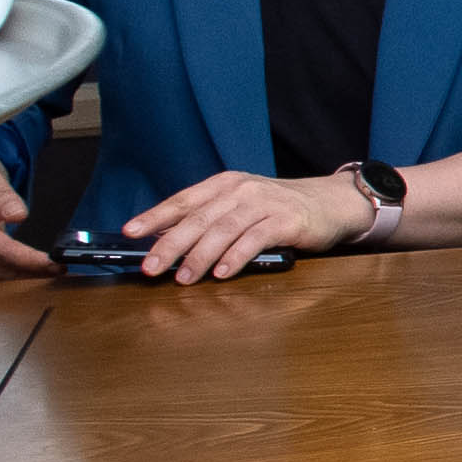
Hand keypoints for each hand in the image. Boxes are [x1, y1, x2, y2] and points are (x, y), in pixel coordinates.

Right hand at [0, 141, 52, 278]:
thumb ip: (2, 197)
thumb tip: (19, 214)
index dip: (25, 259)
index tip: (51, 262)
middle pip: (1, 268)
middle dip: (33, 272)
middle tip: (63, 267)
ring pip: (0, 278)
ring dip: (28, 278)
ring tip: (57, 272)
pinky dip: (18, 278)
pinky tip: (39, 274)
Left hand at [118, 168, 364, 282]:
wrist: (331, 203)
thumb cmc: (279, 210)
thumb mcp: (240, 206)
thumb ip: (209, 219)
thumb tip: (167, 243)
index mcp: (225, 184)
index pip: (182, 200)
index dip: (154, 216)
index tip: (130, 233)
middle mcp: (241, 190)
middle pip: (198, 218)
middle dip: (170, 244)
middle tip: (150, 267)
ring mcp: (265, 204)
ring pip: (223, 230)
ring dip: (199, 256)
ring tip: (183, 278)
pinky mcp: (287, 221)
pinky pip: (255, 239)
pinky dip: (236, 257)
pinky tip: (222, 273)